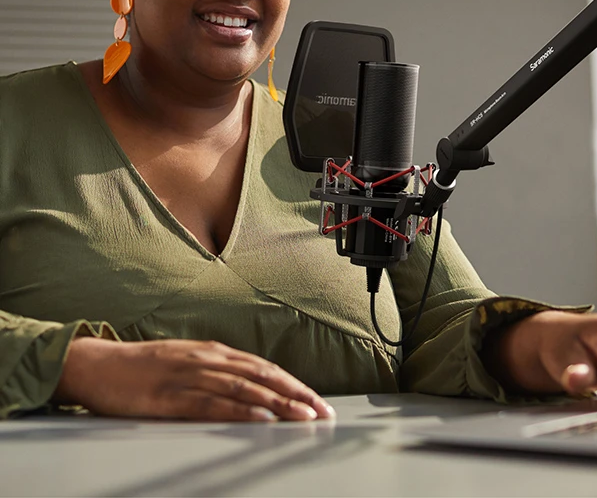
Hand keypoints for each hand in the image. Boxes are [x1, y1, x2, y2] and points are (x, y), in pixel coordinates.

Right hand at [53, 337, 335, 421]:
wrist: (98, 364)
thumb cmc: (144, 367)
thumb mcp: (188, 362)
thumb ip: (217, 372)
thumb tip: (250, 387)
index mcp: (214, 353)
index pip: (264, 368)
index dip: (294, 383)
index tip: (317, 400)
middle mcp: (209, 360)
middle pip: (263, 377)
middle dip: (296, 394)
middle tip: (323, 411)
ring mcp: (191, 376)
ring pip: (244, 389)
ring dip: (278, 403)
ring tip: (303, 416)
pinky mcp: (171, 396)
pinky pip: (212, 405)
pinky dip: (240, 412)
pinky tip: (260, 419)